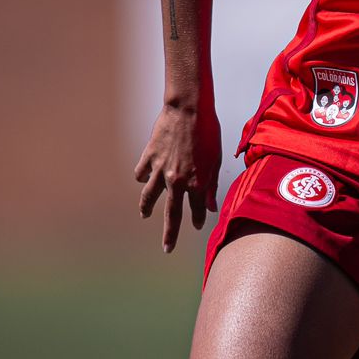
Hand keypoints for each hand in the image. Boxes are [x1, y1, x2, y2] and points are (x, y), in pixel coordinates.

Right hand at [134, 103, 220, 253]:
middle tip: (167, 248)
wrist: (188, 109)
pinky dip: (142, 177)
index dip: (198, 219)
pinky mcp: (148, 156)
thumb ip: (211, 185)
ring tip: (144, 215)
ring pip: (149, 196)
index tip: (199, 225)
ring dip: (146, 207)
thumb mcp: (216, 160)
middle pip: (171, 214)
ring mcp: (160, 170)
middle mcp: (177, 181)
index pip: (197, 210)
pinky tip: (143, 178)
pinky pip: (141, 172)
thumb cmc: (208, 132)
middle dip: (170, 234)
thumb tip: (211, 207)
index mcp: (197, 183)